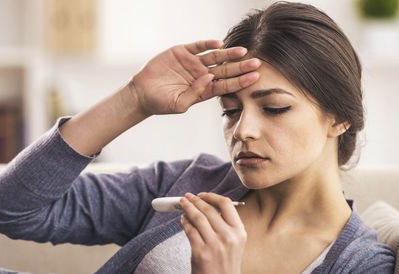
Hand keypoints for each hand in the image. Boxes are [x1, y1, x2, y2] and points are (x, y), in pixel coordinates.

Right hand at [129, 39, 260, 115]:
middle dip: (240, 67)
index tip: (255, 78)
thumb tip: (209, 78)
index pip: (226, 85)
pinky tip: (218, 43)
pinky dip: (207, 44)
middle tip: (257, 63)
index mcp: (203, 90)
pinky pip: (198, 46)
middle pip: (225, 70)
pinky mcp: (181, 52)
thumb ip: (195, 93)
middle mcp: (201, 75)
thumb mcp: (179, 105)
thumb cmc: (161, 103)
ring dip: (229, 54)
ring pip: (215, 57)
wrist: (142, 93)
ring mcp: (192, 63)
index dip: (240, 81)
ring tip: (243, 52)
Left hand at [179, 192, 251, 273]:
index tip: (201, 195)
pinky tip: (182, 220)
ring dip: (187, 208)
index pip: (226, 204)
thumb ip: (224, 228)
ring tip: (182, 205)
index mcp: (239, 232)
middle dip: (195, 201)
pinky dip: (184, 223)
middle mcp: (229, 237)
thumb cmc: (227, 270)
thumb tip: (205, 209)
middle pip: (209, 210)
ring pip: (197, 218)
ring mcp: (214, 245)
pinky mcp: (200, 253)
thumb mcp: (234, 246)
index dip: (211, 196)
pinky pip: (190, 232)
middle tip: (186, 197)